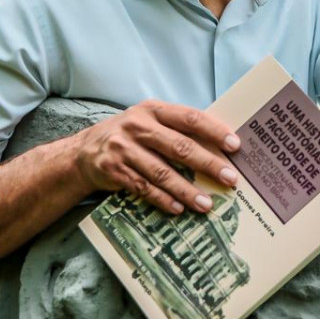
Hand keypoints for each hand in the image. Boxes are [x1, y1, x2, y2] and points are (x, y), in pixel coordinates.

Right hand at [74, 100, 240, 214]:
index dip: (214, 131)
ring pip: (162, 172)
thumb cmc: (130, 136)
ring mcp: (124, 149)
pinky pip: (144, 188)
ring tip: (207, 204)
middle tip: (230, 178)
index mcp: (153, 110)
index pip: (189, 118)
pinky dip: (163, 199)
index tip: (235, 145)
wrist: (84, 152)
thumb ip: (177, 128)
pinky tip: (179, 209)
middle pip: (179, 147)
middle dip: (208, 164)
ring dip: (187, 191)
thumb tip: (219, 145)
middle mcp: (138, 126)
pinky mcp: (114, 170)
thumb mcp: (149, 121)